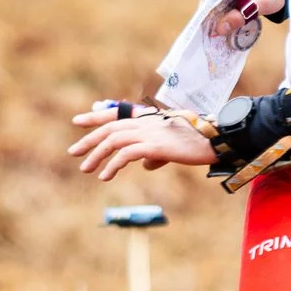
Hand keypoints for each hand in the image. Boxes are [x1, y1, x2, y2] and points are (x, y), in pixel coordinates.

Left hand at [68, 111, 215, 180]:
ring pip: (114, 140)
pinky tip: (106, 176)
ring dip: (97, 155)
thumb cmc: (198, 143)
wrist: (216, 140)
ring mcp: (150, 132)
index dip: (96, 116)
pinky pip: (126, 154)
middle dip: (89, 139)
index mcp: (150, 119)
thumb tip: (145, 164)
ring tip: (86, 169)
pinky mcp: (155, 145)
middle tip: (74, 152)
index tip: (78, 120)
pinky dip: (112, 165)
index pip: (117, 114)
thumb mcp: (172, 146)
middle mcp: (147, 122)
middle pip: (110, 127)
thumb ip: (155, 153)